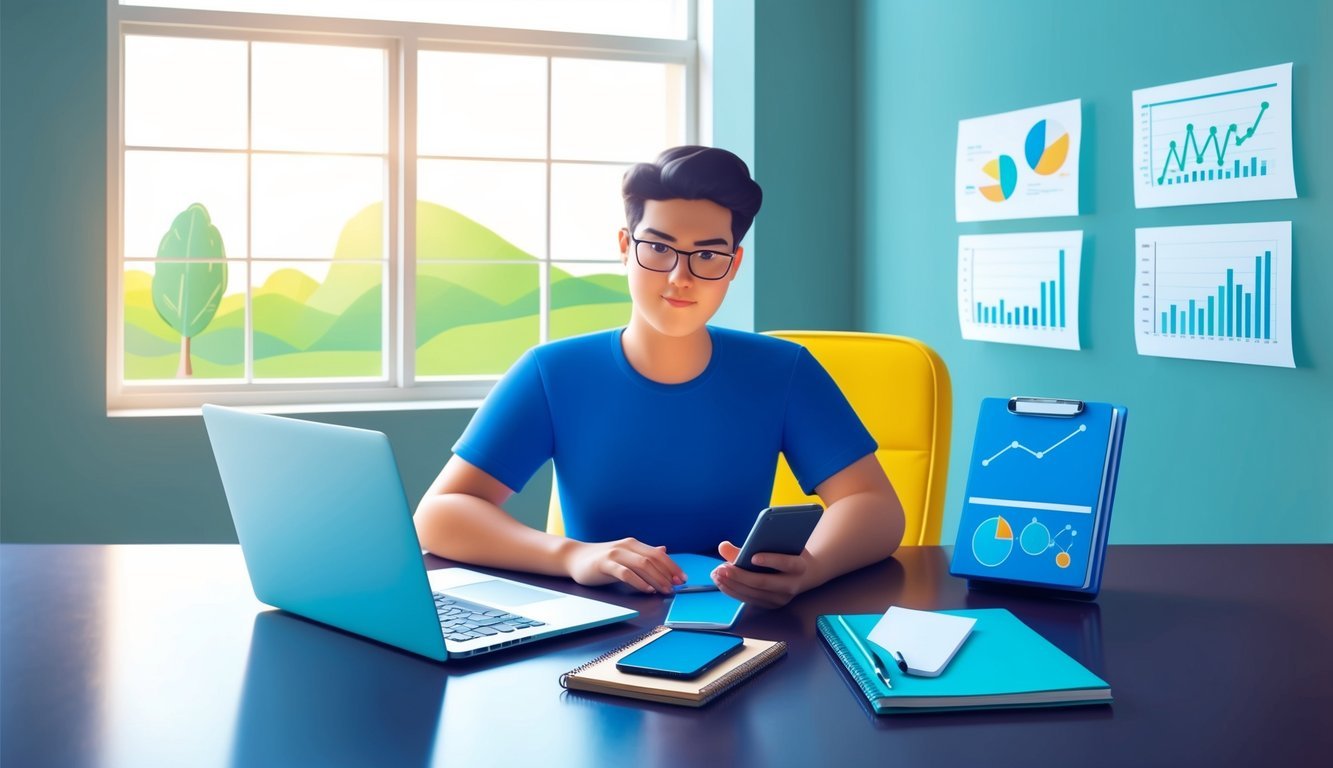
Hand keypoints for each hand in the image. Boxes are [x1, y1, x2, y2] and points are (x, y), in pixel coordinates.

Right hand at [564, 538, 685, 593]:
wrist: (574, 557)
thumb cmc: (601, 559)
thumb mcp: (625, 555)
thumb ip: (643, 554)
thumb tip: (664, 550)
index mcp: (633, 544)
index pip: (658, 554)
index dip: (672, 566)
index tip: (682, 578)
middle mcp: (626, 546)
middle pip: (653, 559)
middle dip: (667, 574)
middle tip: (676, 586)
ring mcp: (615, 554)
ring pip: (642, 565)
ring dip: (656, 578)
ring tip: (665, 590)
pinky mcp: (605, 565)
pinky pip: (626, 573)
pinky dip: (639, 582)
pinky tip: (647, 589)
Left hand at [712, 541, 811, 608]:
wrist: (803, 573)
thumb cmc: (786, 553)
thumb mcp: (777, 545)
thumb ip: (750, 544)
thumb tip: (722, 547)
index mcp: (799, 566)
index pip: (787, 563)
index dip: (771, 560)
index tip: (753, 557)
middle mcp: (792, 585)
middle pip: (763, 582)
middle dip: (740, 576)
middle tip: (721, 568)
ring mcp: (781, 598)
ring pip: (753, 593)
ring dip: (732, 584)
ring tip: (717, 574)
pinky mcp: (770, 606)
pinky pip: (749, 599)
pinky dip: (733, 591)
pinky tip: (721, 582)